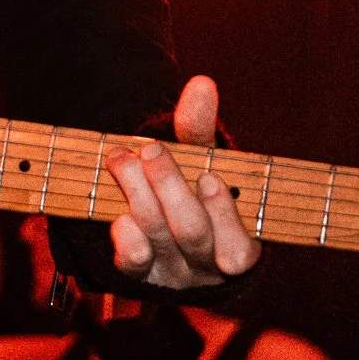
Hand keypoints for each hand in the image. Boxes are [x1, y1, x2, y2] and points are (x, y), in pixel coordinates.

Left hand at [105, 74, 260, 290]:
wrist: (159, 215)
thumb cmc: (193, 185)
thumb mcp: (202, 157)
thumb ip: (201, 128)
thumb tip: (201, 85)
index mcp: (239, 244)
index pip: (239, 247)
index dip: (223, 215)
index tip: (208, 177)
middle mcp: (207, 265)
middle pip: (192, 233)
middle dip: (171, 189)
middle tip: (152, 149)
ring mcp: (173, 271)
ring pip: (159, 239)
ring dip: (139, 196)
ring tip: (123, 159)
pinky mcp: (142, 275)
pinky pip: (133, 265)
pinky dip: (127, 239)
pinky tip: (120, 215)